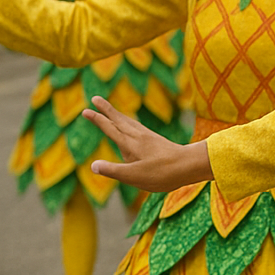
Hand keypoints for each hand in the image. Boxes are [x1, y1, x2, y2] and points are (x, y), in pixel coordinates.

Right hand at [82, 97, 212, 192]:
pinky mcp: (156, 140)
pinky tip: (132, 125)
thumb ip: (113, 171)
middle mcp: (138, 137)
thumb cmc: (162, 174)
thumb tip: (93, 165)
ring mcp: (148, 137)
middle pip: (119, 120)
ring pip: (128, 122)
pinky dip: (129, 122)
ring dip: (117, 114)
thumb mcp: (135, 176)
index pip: (110, 129)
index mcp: (130, 145)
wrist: (189, 165)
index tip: (85, 110)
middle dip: (106, 110)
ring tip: (110, 109)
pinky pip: (138, 127)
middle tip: (95, 98)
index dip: (97, 119)